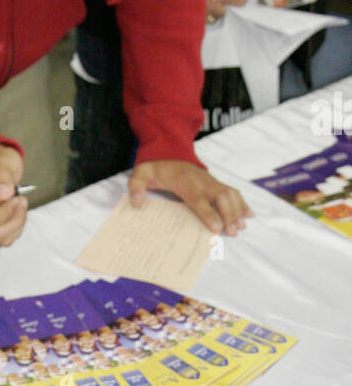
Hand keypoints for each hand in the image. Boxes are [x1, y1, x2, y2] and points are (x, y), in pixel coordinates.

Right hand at [0, 143, 26, 245]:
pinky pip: (6, 238)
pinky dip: (17, 226)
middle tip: (20, 198)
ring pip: (0, 238)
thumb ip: (1, 175)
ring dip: (17, 222)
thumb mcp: (1, 161)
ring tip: (20, 201)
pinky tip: (17, 210)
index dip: (2, 213)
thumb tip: (3, 193)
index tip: (14, 197)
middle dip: (13, 217)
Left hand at [129, 160, 251, 235]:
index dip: (208, 214)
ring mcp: (211, 182)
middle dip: (228, 215)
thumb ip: (136, 187)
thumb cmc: (155, 169)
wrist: (168, 153)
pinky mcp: (215, 184)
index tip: (216, 228)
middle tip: (232, 232)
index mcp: (185, 182)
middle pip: (220, 198)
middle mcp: (202, 182)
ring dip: (238, 210)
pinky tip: (249, 214)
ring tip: (241, 227)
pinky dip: (242, 202)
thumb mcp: (140, 175)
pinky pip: (233, 192)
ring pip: (230, 194)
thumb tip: (136, 202)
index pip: (198, 199)